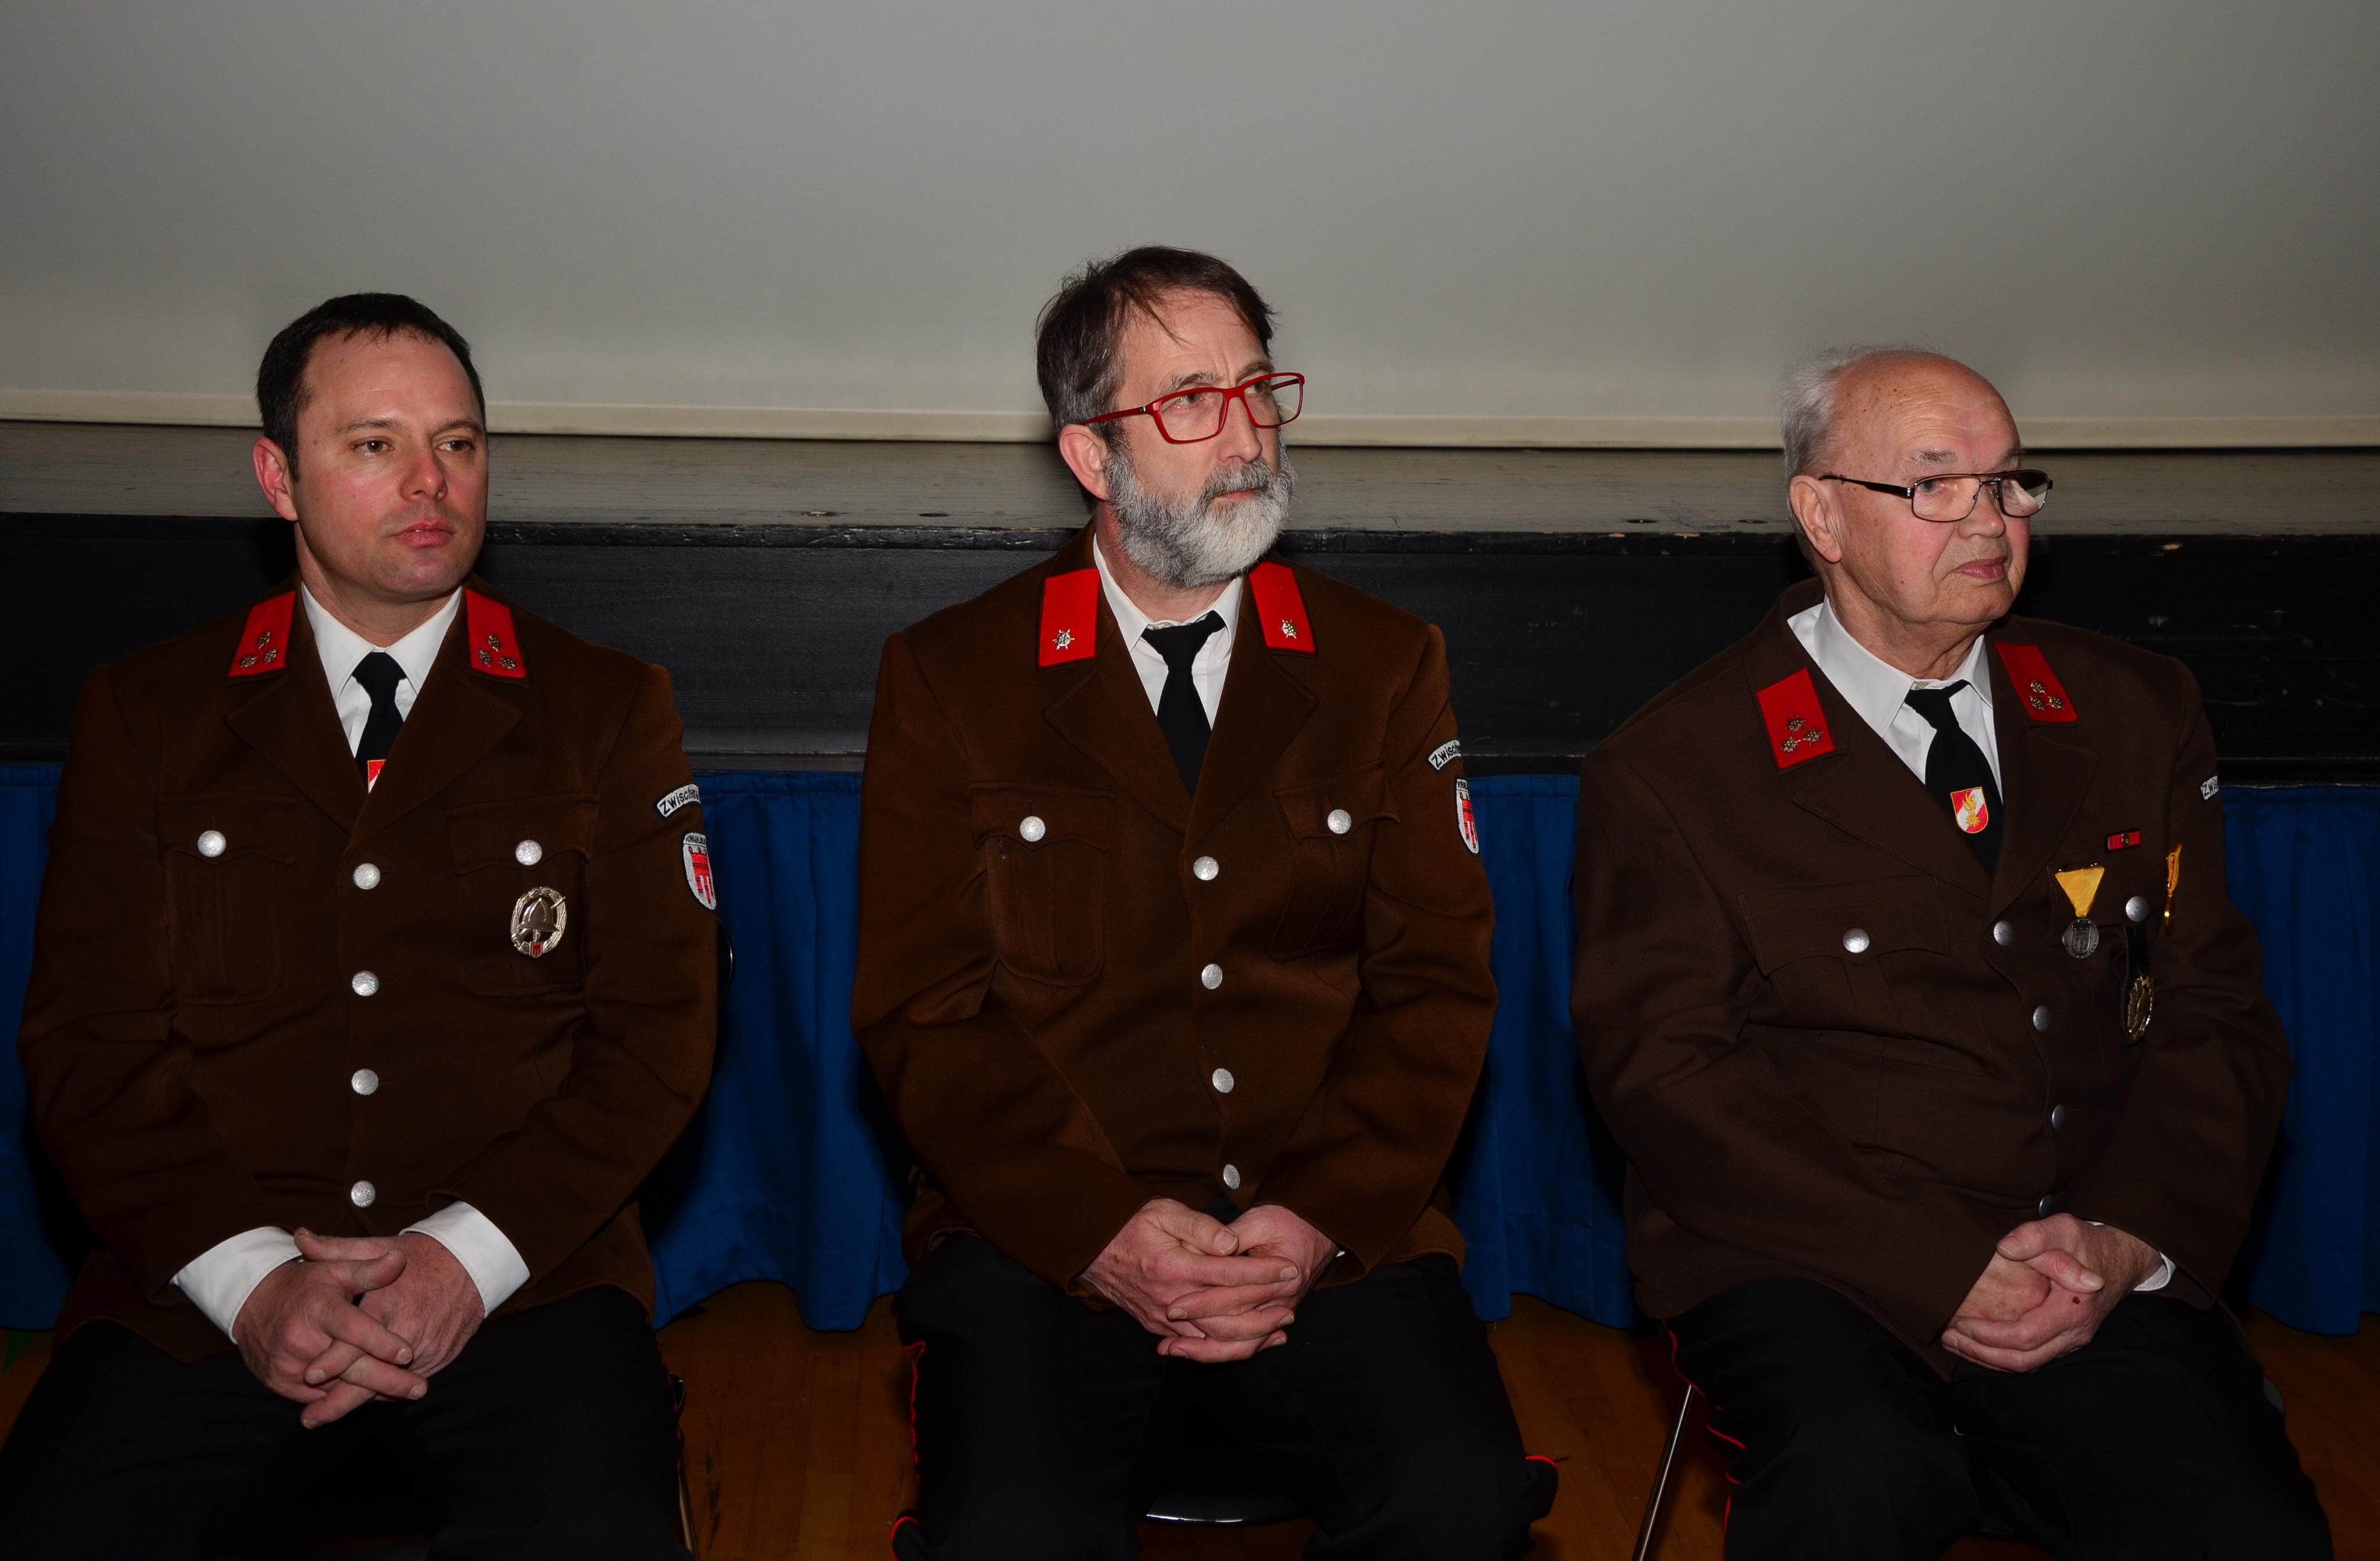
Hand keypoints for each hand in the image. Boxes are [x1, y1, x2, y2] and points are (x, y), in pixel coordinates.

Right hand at [230, 1237, 424, 1424]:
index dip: (381, 1342)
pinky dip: (347, 1399)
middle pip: (349, 1368)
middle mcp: (301, 1340)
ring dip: (372, 1393)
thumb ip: (369, 1270)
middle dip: (387, 1380)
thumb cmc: (305, 1285)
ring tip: (406, 1394)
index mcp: (318, 1308)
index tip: (409, 1353)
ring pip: (337, 1388)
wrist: (253, 1304)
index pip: (353, 1330)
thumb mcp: (336, 1269)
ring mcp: (289, 1366)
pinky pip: (319, 1398)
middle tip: (420, 1388)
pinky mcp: (281, 1383)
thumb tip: (400, 1260)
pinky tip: (376, 1398)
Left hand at [293, 1229, 485, 1423]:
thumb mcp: (378, 1247)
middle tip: (309, 1418)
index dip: (332, 1361)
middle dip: (338, 1402)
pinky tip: (365, 1395)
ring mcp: (427, 1351)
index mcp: (390, 1307)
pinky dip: (386, 1390)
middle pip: (371, 1378)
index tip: (308, 1374)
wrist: (473, 1265)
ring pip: (389, 1386)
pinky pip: (408, 1382)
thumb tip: (299, 1238)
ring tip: (327, 1412)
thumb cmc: (421, 1257)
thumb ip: (336, 1249)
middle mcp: (409, 1335)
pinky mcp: (439, 1359)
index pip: (358, 1341)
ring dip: (360, 1398)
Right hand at [1081, 1199, 1302, 1363]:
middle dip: (1263, 1313)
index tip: (1288, 1268)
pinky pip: (1197, 1346)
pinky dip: (1225, 1347)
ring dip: (1249, 1337)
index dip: (1262, 1272)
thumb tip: (1232, 1244)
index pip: (1227, 1274)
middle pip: (1225, 1317)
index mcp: (1172, 1266)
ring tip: (1278, 1330)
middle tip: (1291, 1306)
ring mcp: (1162, 1318)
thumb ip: (1200, 1227)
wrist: (1093, 1249)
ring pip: (1213, 1340)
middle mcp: (1168, 1299)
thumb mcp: (1164, 1212)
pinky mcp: (1158, 1328)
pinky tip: (1249, 1341)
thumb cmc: (1132, 1225)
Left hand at [1164, 1203, 1338, 1355]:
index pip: (1234, 1297)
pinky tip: (1194, 1349)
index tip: (1173, 1305)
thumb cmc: (1289, 1220)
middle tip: (1167, 1331)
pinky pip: (1248, 1342)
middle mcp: (1282, 1302)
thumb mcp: (1262, 1218)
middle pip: (1236, 1327)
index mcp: (1280, 1278)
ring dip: (1207, 1350)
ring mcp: (1279, 1312)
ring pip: (1243, 1344)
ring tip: (1173, 1348)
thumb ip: (1237, 1233)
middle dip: (1198, 1331)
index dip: (1203, 1303)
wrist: (1319, 1228)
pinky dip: (1221, 1349)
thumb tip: (1215, 1247)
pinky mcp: (1273, 1316)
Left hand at [1940, 1216, 2159, 1373]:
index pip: (2025, 1337)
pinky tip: (1978, 1344)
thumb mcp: (2063, 1229)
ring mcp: (2071, 1340)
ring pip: (2027, 1363)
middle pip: (2024, 1359)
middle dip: (1983, 1353)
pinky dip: (2003, 1354)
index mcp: (2073, 1311)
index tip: (1962, 1324)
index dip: (1990, 1335)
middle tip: (1949, 1338)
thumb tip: (2004, 1247)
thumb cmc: (2087, 1242)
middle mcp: (2074, 1333)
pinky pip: (2032, 1356)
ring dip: (1989, 1358)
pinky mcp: (2064, 1339)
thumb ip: (2034, 1236)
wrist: (2121, 1256)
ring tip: (1955, 1343)